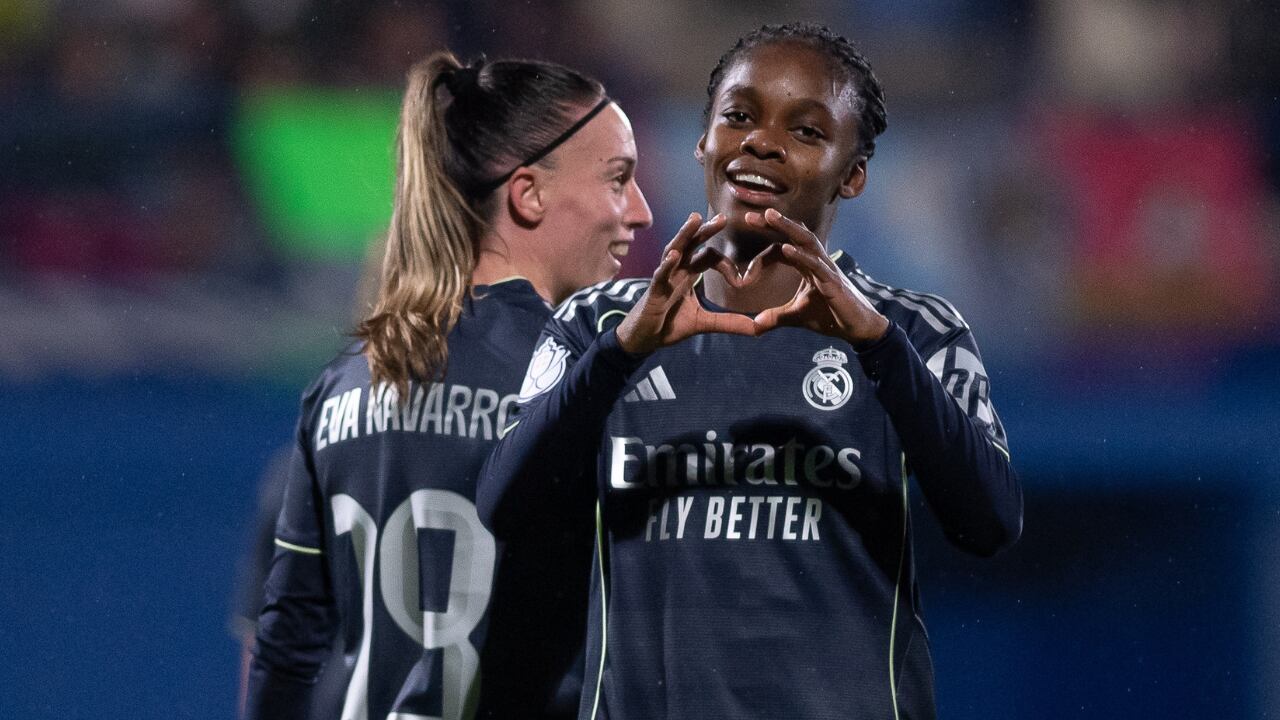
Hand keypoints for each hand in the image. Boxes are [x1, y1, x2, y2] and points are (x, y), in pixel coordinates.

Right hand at [616, 213, 756, 353]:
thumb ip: (728, 322)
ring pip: (673, 251)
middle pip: (691, 244)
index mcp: (688, 275)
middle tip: (724, 218)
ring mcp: (664, 279)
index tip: (740, 282)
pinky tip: (675, 256)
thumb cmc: (669, 325)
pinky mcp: (653, 293)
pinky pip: (660, 275)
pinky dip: (667, 265)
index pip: (708, 257)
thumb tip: (758, 328)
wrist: (644, 339)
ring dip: (684, 235)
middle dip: (706, 230)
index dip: (726, 264)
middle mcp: (676, 272)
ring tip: (695, 219)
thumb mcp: (704, 323)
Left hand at [744, 208, 888, 345]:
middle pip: (796, 235)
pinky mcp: (833, 284)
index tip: (747, 229)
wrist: (858, 330)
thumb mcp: (797, 317)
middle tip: (751, 215)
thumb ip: (775, 318)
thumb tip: (754, 325)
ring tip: (770, 216)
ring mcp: (827, 270)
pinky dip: (801, 256)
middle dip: (775, 223)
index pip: (785, 245)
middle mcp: (818, 262)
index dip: (768, 238)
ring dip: (788, 227)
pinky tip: (786, 248)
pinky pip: (816, 266)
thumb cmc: (831, 317)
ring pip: (807, 242)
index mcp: (808, 266)